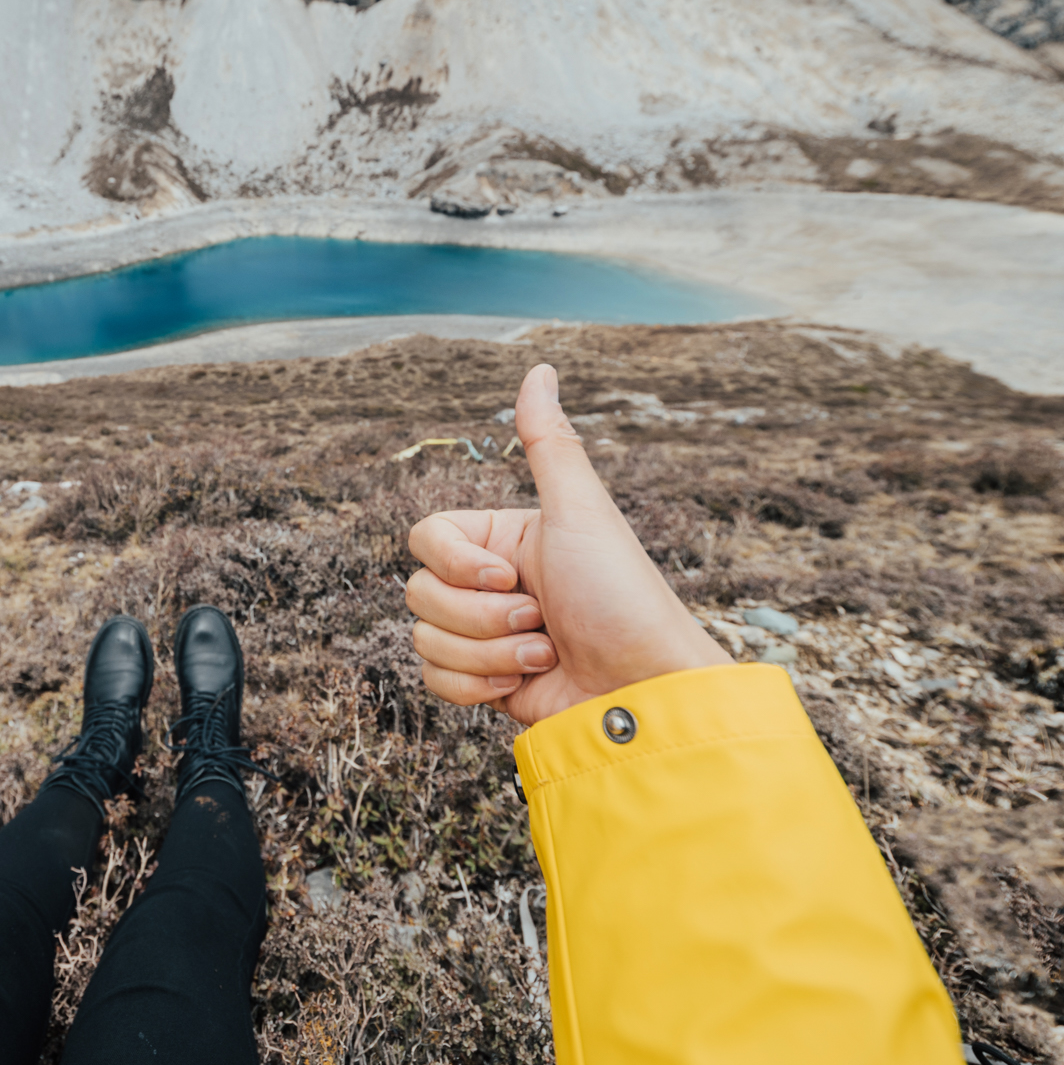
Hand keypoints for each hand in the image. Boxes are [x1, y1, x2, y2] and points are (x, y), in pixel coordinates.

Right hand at [405, 364, 728, 725]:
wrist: (644, 694)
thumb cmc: (622, 600)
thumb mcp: (582, 513)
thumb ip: (548, 444)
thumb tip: (539, 370)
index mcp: (506, 540)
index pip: (426, 538)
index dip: (457, 563)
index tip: (511, 576)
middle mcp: (492, 585)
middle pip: (420, 592)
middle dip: (480, 617)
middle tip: (539, 619)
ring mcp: (487, 636)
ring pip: (425, 638)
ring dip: (486, 655)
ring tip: (543, 654)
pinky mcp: (487, 684)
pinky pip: (436, 680)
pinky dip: (476, 686)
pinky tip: (525, 683)